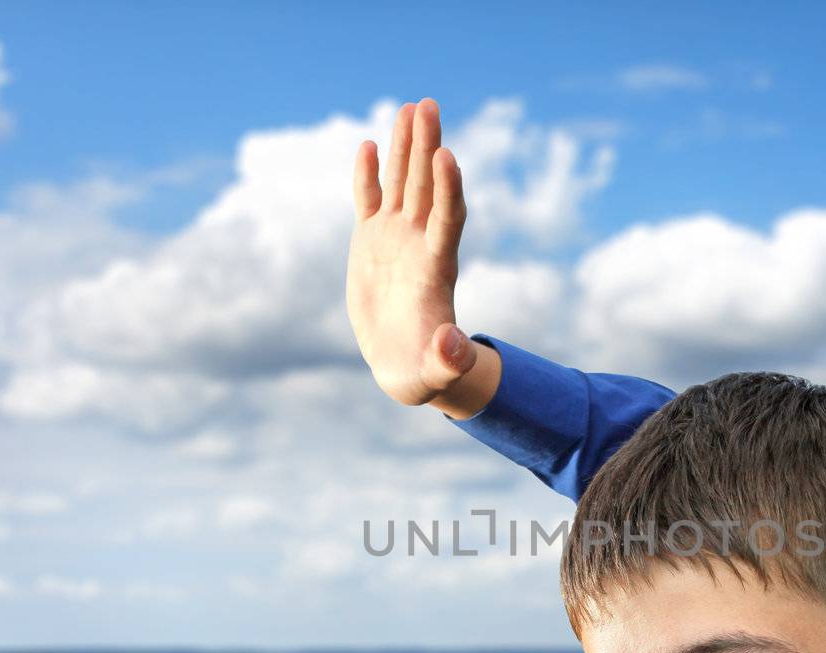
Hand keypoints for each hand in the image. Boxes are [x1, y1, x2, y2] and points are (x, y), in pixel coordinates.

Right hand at [346, 99, 498, 416]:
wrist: (407, 366)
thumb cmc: (424, 373)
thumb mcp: (434, 372)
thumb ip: (447, 359)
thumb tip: (455, 347)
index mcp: (436, 269)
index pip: (447, 220)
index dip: (448, 189)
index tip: (447, 155)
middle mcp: (420, 244)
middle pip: (428, 188)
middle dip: (429, 147)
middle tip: (429, 105)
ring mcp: (396, 239)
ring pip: (404, 184)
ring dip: (408, 147)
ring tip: (411, 107)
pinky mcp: (372, 242)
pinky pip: (371, 201)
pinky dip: (370, 175)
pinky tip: (370, 145)